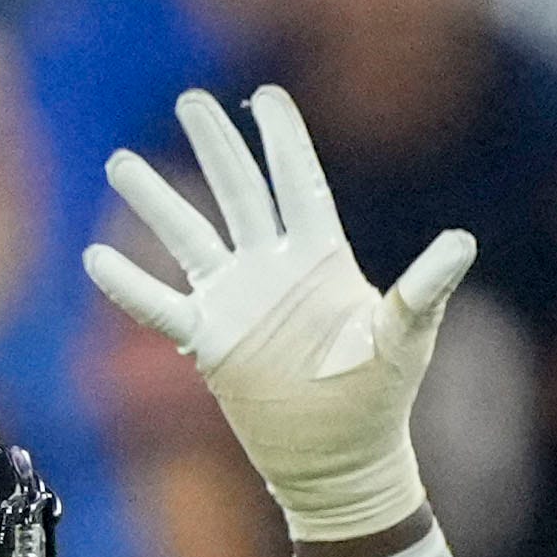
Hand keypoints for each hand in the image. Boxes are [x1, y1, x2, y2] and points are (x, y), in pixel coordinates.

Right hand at [84, 84, 476, 545]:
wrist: (340, 461)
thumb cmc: (379, 397)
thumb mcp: (405, 339)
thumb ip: (422, 290)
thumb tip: (461, 243)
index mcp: (321, 256)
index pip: (297, 182)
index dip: (282, 138)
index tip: (265, 95)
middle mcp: (273, 268)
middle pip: (237, 192)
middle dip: (215, 146)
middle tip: (190, 99)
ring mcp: (237, 302)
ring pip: (189, 237)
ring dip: (156, 201)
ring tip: (119, 161)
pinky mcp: (210, 342)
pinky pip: (161, 307)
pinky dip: (130, 286)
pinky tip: (95, 257)